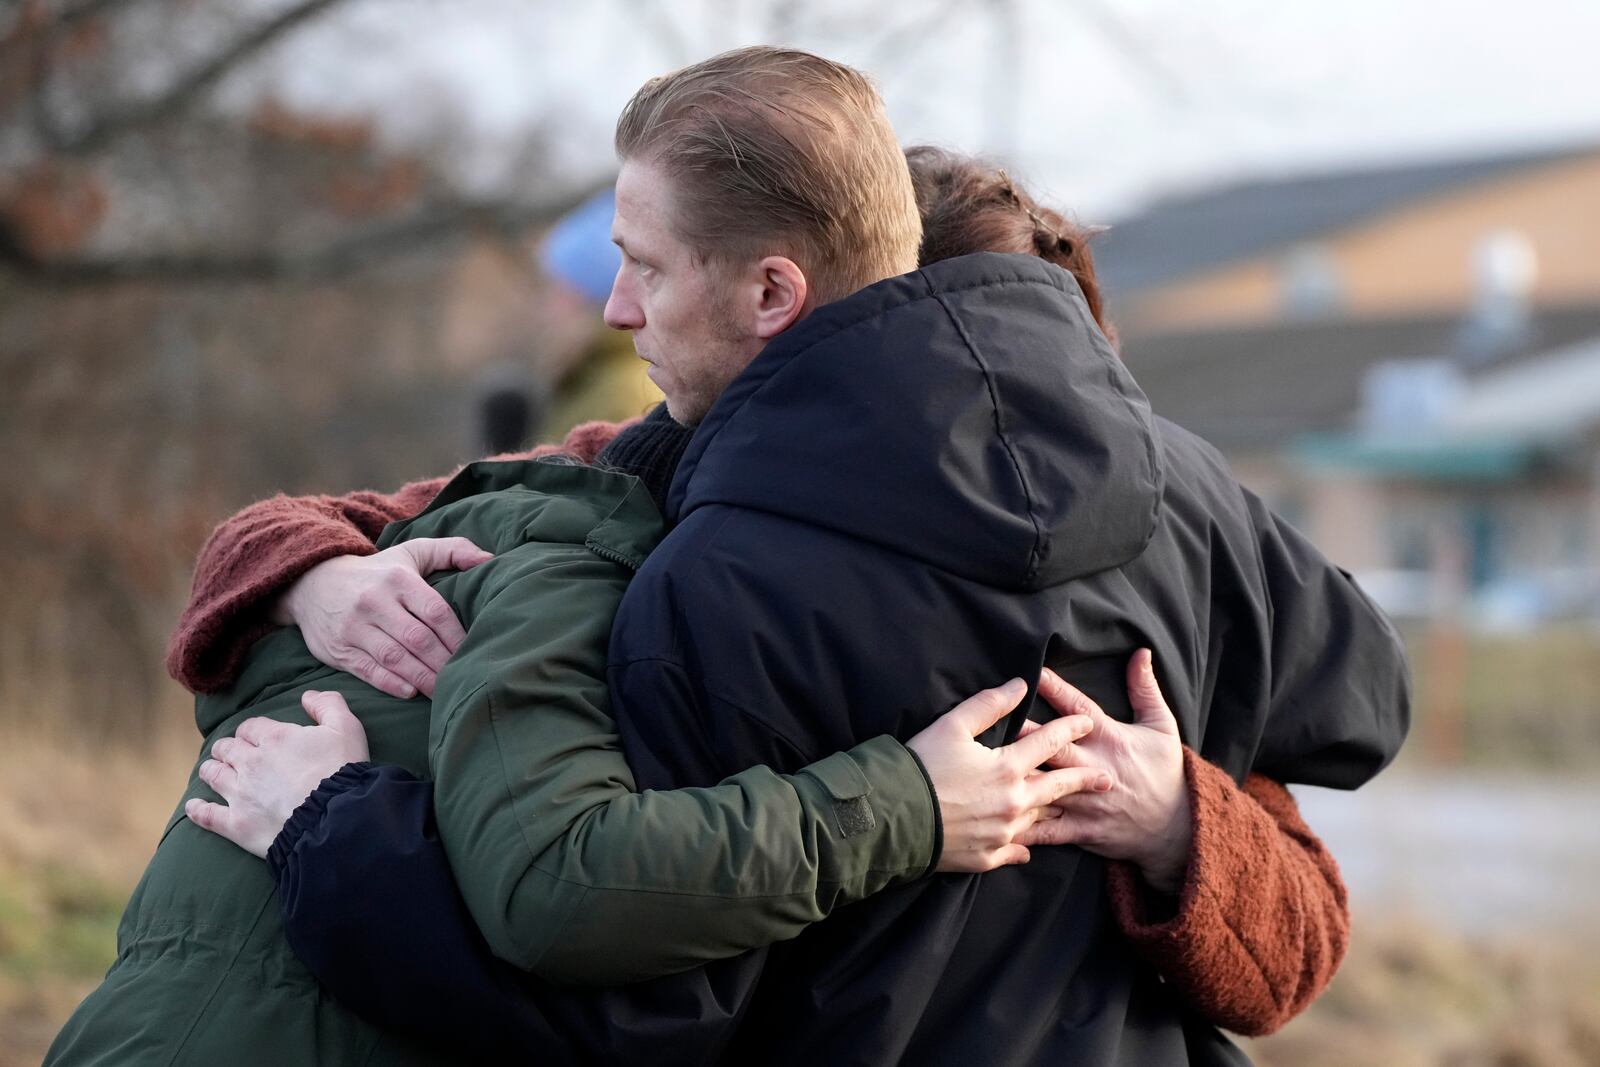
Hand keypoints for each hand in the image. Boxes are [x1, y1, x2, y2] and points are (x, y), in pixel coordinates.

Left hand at [185, 691, 370, 857]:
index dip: (252, 731)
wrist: (334, 819)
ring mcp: (240, 794)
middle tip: (233, 753)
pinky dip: (198, 809)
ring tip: (212, 770)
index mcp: (274, 738)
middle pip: (227, 749)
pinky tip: (194, 806)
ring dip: (211, 770)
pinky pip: (207, 815)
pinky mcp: (236, 824)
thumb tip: (308, 695)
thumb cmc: (342, 771)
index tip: (257, 737)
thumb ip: (328, 705)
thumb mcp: (346, 728)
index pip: (251, 727)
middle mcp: (250, 762)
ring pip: (213, 775)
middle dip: (229, 748)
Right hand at [274, 538, 492, 698]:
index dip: (456, 636)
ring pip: (394, 657)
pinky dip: (391, 683)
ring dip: (422, 678)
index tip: (474, 651)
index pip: (435, 612)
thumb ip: (452, 551)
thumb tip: (490, 558)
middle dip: (443, 662)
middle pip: (417, 639)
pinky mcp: (339, 649)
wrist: (313, 583)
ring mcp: (354, 627)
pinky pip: (368, 671)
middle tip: (462, 679)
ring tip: (443, 691)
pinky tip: (411, 691)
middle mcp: (374, 602)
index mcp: (398, 579)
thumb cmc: (377, 572)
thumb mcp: (411, 552)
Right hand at [908, 678, 1112, 872]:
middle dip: (1084, 780)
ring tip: (1068, 809)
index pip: (1049, 743)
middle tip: (1107, 779)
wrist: (893, 817)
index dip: (1071, 729)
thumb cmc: (921, 766)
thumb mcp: (952, 726)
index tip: (1088, 723)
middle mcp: (1014, 803)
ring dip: (1053, 812)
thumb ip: (989, 705)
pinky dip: (1023, 848)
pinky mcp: (986, 857)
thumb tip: (1020, 685)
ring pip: (1039, 821)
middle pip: (1058, 788)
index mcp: (1008, 767)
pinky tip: (1027, 849)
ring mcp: (1002, 833)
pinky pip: (1015, 852)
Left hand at [1015, 650, 1190, 892]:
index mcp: (1111, 739)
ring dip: (1017, 779)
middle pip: (1054, 748)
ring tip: (987, 772)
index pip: (1079, 709)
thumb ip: (1145, 689)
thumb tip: (1140, 652)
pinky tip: (997, 823)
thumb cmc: (1166, 771)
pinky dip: (1024, 826)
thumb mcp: (1162, 726)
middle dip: (1026, 735)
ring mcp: (1086, 800)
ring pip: (1045, 787)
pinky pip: (1048, 829)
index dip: (1056, 689)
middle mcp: (1095, 767)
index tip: (1033, 674)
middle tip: (999, 722)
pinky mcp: (1082, 829)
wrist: (1178, 826)